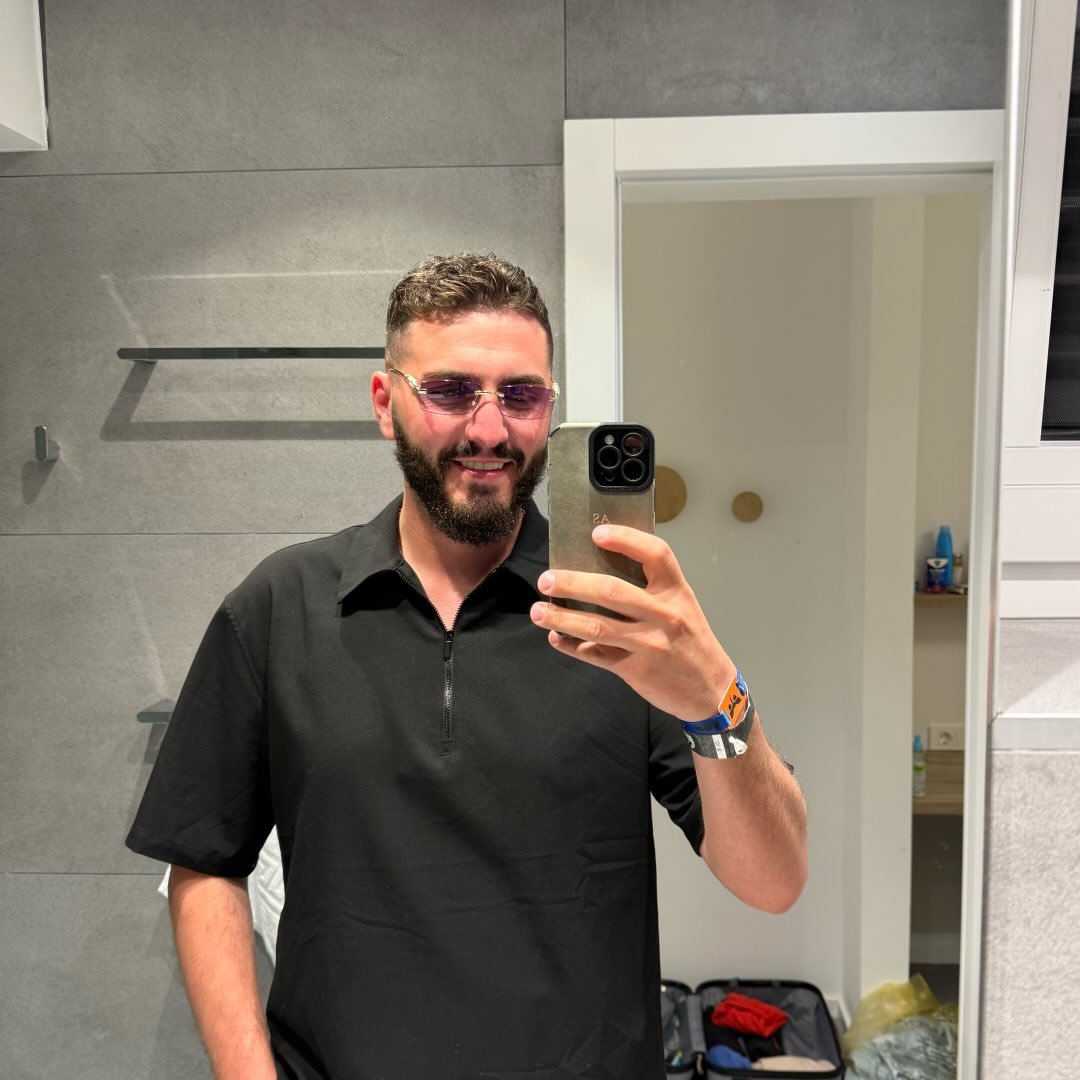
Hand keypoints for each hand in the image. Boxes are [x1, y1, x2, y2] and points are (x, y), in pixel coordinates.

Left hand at [531, 524, 735, 720]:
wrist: (712, 690)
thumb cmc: (692, 641)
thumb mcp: (682, 606)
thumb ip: (651, 590)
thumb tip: (600, 570)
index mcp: (676, 592)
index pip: (655, 554)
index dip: (625, 539)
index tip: (596, 533)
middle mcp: (663, 615)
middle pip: (611, 591)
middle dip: (573, 583)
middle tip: (547, 579)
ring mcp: (648, 644)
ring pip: (596, 626)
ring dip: (562, 617)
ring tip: (538, 610)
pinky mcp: (634, 670)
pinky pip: (595, 655)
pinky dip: (571, 645)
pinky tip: (555, 637)